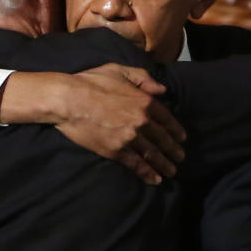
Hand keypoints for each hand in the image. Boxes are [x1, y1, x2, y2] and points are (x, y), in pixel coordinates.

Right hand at [57, 64, 185, 183]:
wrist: (69, 100)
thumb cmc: (91, 82)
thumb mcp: (119, 70)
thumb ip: (143, 78)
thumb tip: (162, 90)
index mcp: (145, 101)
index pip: (167, 118)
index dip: (176, 130)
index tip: (182, 138)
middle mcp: (142, 121)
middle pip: (163, 139)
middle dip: (173, 150)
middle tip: (180, 157)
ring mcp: (130, 138)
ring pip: (152, 154)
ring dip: (164, 164)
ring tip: (172, 171)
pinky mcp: (116, 150)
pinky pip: (136, 164)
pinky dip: (147, 173)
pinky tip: (155, 179)